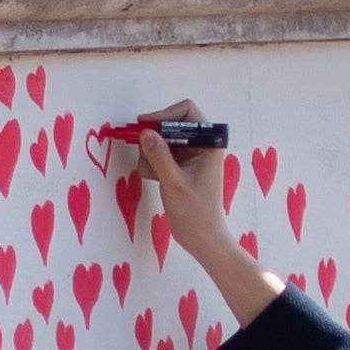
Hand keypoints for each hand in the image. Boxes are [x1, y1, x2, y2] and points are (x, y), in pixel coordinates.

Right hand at [104, 99, 281, 323]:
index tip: (145, 126)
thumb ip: (159, 156)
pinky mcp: (177, 166)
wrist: (201, 237)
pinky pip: (158, 155)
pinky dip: (150, 164)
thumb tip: (145, 133)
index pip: (187, 112)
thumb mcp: (174, 183)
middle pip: (170, 125)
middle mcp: (199, 145)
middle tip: (141, 152)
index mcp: (208, 143)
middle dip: (154, 139)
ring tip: (152, 174)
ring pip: (160, 141)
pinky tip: (154, 179)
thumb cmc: (195, 212)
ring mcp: (188, 156)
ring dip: (150, 155)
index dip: (164, 115)